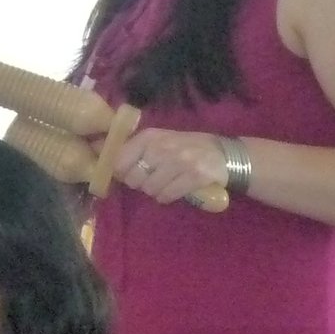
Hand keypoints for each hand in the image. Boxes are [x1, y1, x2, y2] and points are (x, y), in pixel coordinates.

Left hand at [113, 126, 229, 205]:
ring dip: (156, 191)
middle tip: (154, 178)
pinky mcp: (194, 176)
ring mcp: (180, 161)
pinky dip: (168, 196)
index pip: (120, 161)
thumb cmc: (187, 148)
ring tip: (168, 182)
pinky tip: (177, 189)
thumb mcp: (162, 140)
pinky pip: (166, 196)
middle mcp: (163, 146)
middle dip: (141, 183)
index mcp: (151, 136)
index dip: (122, 172)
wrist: (225, 154)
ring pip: (150, 189)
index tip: (132, 174)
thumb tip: (110, 166)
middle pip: (133, 179)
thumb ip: (138, 150)